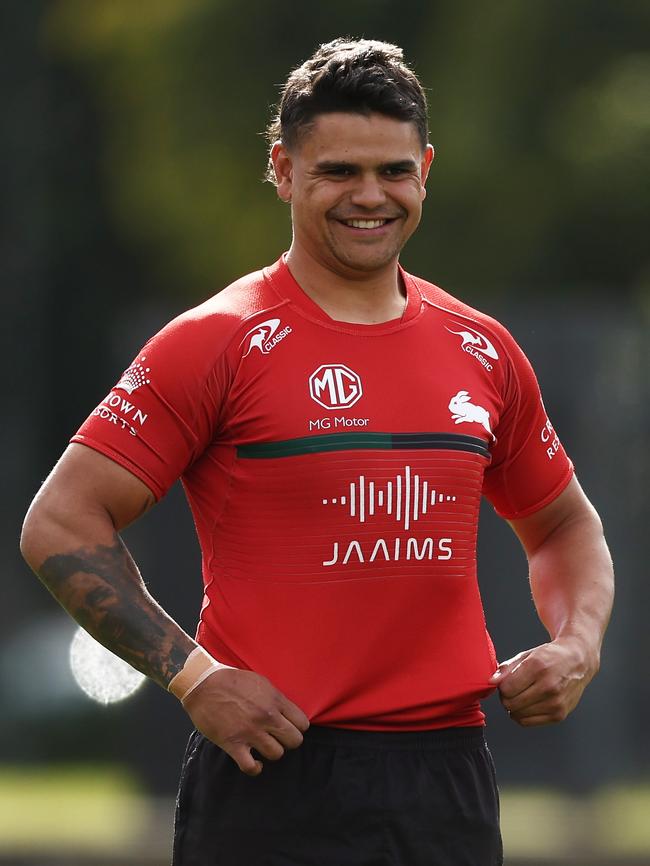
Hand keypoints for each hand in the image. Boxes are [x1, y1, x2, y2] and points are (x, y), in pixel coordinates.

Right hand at [181, 667, 309, 775]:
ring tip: (264, 746)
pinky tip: (253, 762)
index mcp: (275, 700)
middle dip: (288, 741)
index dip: (297, 727)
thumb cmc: (232, 680)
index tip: (289, 727)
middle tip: (278, 738)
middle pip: (294, 741)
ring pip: (276, 754)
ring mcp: (250, 732)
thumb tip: (287, 714)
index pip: (302, 723)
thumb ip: (276, 699)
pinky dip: (254, 768)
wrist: (203, 685)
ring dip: (271, 752)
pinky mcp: (233, 744)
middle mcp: (266, 717)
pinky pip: (250, 767)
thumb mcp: (261, 682)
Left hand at [489, 638, 598, 725]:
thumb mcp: (526, 655)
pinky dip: (522, 715)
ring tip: (522, 695)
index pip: (506, 689)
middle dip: (506, 698)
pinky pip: (528, 722)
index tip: (507, 682)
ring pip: (518, 715)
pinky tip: (528, 704)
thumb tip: (491, 682)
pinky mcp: (559, 715)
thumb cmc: (549, 657)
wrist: (578, 662)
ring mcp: (556, 703)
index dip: (501, 687)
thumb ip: (506, 669)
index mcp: (538, 667)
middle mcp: (549, 686)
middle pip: (510, 703)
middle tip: (512, 690)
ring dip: (514, 707)